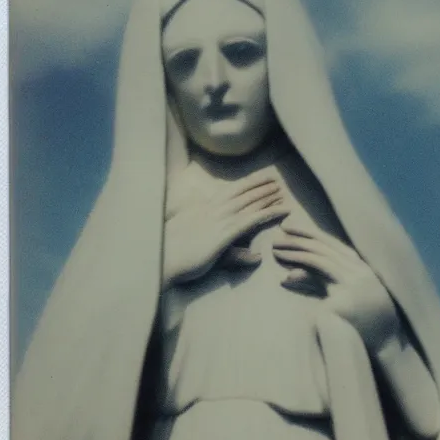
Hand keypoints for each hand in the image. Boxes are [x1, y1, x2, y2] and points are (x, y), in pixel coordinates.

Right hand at [163, 170, 289, 285]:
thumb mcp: (194, 245)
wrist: (157, 260)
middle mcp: (211, 210)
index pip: (227, 193)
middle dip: (259, 186)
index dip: (245, 185)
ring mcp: (218, 221)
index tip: (258, 179)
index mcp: (201, 209)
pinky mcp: (223, 234)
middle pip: (240, 194)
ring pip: (248, 204)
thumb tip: (245, 254)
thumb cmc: (170, 255)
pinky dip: (268, 213)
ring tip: (281, 191)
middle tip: (275, 179)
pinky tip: (281, 210)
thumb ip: (219, 247)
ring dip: (266, 196)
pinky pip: (251, 220)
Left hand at [273, 219, 399, 347]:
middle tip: (278, 236)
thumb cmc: (362, 325)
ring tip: (276, 250)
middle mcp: (360, 272)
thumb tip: (288, 275)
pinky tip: (285, 278)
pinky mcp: (343, 299)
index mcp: (363, 269)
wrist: (382, 350)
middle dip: (299, 239)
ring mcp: (353, 284)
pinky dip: (301, 276)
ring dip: (296, 253)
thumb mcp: (342, 298)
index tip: (290, 228)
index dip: (311, 234)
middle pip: (325, 248)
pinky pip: (318, 282)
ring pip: (320, 259)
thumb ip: (320, 283)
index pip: (334, 245)